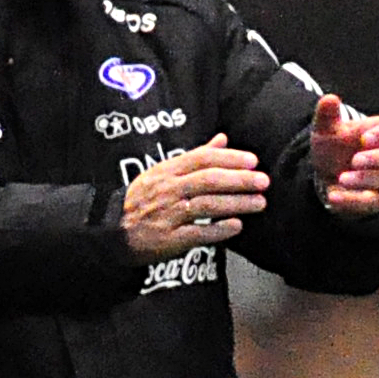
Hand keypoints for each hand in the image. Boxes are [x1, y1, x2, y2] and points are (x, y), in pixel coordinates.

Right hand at [121, 135, 267, 261]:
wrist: (114, 231)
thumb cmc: (145, 199)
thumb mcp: (165, 172)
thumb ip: (196, 156)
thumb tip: (223, 138)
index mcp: (168, 170)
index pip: (202, 159)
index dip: (229, 158)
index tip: (253, 161)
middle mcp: (169, 190)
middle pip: (208, 180)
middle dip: (239, 180)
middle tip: (263, 181)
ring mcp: (168, 214)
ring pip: (207, 206)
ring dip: (236, 204)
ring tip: (259, 203)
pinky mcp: (169, 239)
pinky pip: (198, 233)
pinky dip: (219, 230)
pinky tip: (237, 226)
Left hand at [309, 94, 378, 218]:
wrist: (325, 176)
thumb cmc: (334, 147)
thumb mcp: (326, 130)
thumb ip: (327, 115)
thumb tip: (330, 98)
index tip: (365, 138)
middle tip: (356, 160)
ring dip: (365, 179)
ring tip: (342, 178)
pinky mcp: (376, 200)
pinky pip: (372, 202)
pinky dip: (353, 200)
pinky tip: (334, 196)